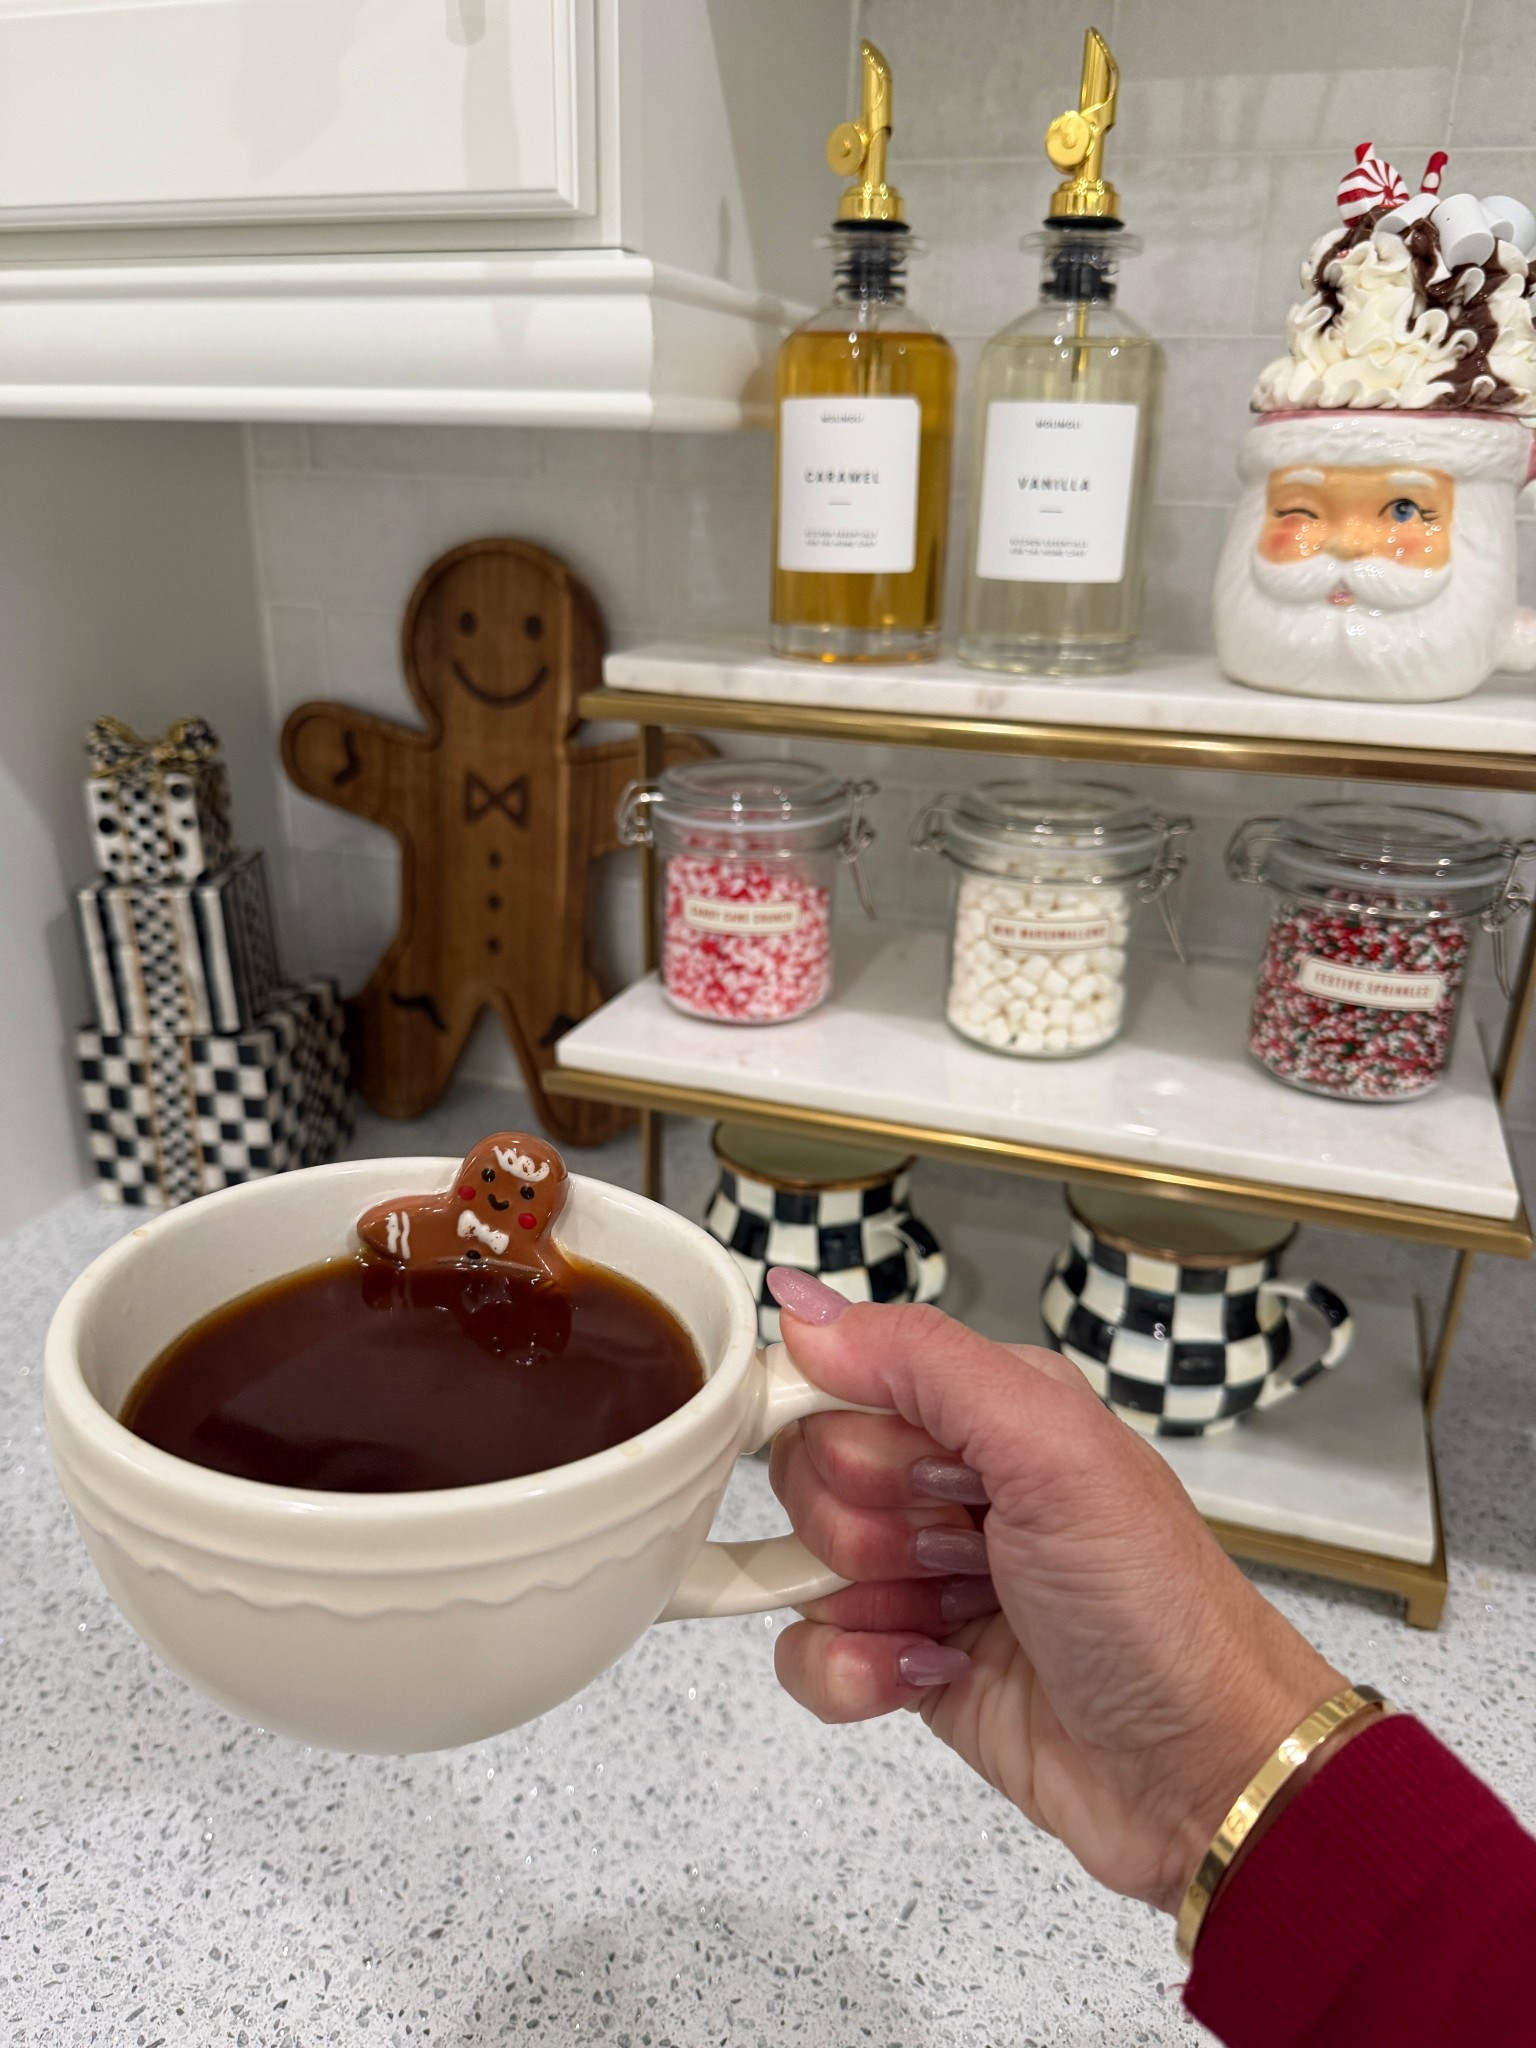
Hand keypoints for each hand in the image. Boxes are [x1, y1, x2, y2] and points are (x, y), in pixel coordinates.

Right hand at [766, 1273, 1342, 1913]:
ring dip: (866, 1601)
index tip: (905, 1471)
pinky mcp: (907, 1659)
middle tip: (962, 1550)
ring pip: (802, 1563)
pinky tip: (926, 1674)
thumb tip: (800, 1302)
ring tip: (961, 1617)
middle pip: (813, 1472)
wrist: (1202, 1775)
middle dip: (868, 1523)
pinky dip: (849, 1673)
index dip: (843, 1426)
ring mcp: (925, 1573)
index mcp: (987, 1405)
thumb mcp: (1051, 1448)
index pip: (842, 1375)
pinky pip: (810, 1651)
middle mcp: (951, 1478)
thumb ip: (922, 1360)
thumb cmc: (1152, 1604)